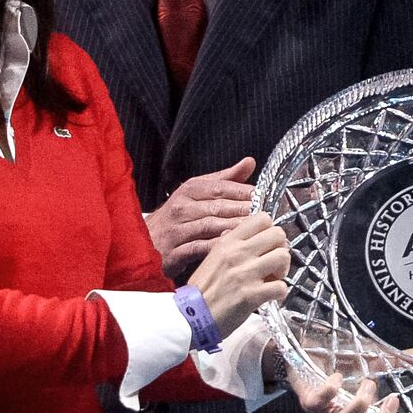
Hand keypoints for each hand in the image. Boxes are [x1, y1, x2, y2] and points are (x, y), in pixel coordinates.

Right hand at [145, 157, 255, 277]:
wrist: (146, 241)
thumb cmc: (178, 217)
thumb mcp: (198, 193)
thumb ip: (225, 179)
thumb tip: (249, 162)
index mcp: (190, 190)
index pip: (220, 187)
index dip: (243, 191)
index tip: (263, 196)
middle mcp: (181, 207)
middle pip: (218, 206)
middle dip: (243, 210)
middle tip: (265, 214)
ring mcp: (176, 229)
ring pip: (210, 226)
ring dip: (234, 228)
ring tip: (255, 231)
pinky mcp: (174, 251)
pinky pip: (198, 248)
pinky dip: (216, 247)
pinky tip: (232, 247)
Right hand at [186, 213, 288, 338]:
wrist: (190, 318)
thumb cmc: (200, 291)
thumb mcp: (212, 258)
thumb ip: (230, 246)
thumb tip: (249, 238)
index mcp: (228, 242)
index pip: (262, 219)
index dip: (270, 231)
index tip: (268, 244)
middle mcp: (238, 253)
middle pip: (278, 234)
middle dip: (280, 248)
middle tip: (273, 262)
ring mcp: (246, 273)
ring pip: (283, 257)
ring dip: (282, 270)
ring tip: (273, 279)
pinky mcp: (252, 295)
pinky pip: (281, 286)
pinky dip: (280, 292)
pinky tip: (271, 295)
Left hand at [293, 371, 412, 412]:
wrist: (309, 348)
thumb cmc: (343, 359)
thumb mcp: (373, 360)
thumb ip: (396, 364)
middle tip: (393, 399)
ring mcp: (326, 411)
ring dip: (361, 404)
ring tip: (368, 383)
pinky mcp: (309, 400)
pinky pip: (318, 403)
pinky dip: (330, 392)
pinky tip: (338, 378)